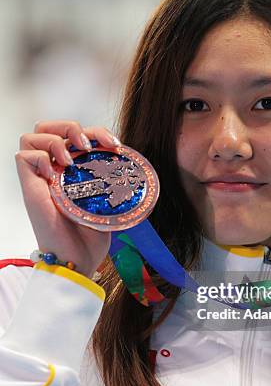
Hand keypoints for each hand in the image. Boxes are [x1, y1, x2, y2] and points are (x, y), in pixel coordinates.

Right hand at [15, 120, 120, 277]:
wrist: (77, 260)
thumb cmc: (89, 237)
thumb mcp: (106, 202)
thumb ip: (110, 183)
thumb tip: (131, 168)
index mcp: (70, 170)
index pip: (73, 135)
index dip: (94, 131)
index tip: (115, 144)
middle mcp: (52, 170)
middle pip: (47, 127)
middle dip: (70, 125)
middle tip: (89, 143)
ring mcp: (39, 178)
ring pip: (32, 136)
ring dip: (56, 138)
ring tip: (75, 156)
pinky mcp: (29, 188)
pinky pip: (23, 156)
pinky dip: (43, 157)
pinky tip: (61, 172)